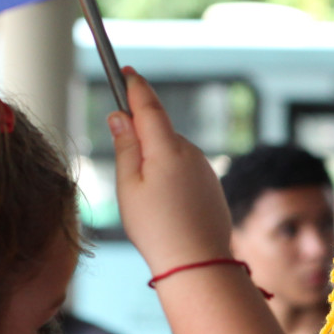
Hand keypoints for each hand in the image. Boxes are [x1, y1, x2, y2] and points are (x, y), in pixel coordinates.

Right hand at [109, 69, 232, 274]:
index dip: (135, 86)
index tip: (126, 70)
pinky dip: (170, 176)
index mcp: (167, 148)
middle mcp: (191, 152)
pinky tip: (165, 205)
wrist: (198, 263)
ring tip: (145, 200)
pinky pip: (185, 169)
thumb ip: (126, 146)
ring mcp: (205, 168)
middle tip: (123, 160)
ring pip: (172, 152)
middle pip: (160, 129)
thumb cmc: (156, 228)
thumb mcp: (128, 186)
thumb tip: (122, 116)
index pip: (149, 106)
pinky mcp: (211, 184)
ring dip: (156, 160)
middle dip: (141, 133)